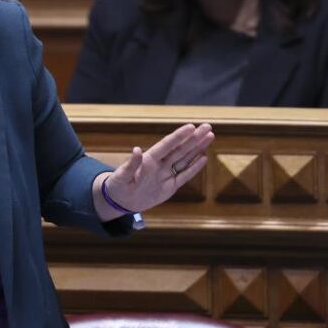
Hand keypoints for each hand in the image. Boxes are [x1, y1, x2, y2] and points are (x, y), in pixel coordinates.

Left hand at [100, 123, 214, 213]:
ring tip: (209, 136)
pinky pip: (184, 175)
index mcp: (149, 160)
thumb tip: (137, 149)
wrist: (121, 202)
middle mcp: (160, 165)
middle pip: (180, 149)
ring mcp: (166, 174)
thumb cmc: (118, 185)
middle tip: (207, 126)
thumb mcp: (122, 176)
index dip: (178, 137)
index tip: (191, 127)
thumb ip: (131, 164)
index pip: (166, 146)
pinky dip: (194, 167)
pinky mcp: (171, 186)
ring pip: (185, 159)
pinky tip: (203, 157)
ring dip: (197, 148)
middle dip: (194, 138)